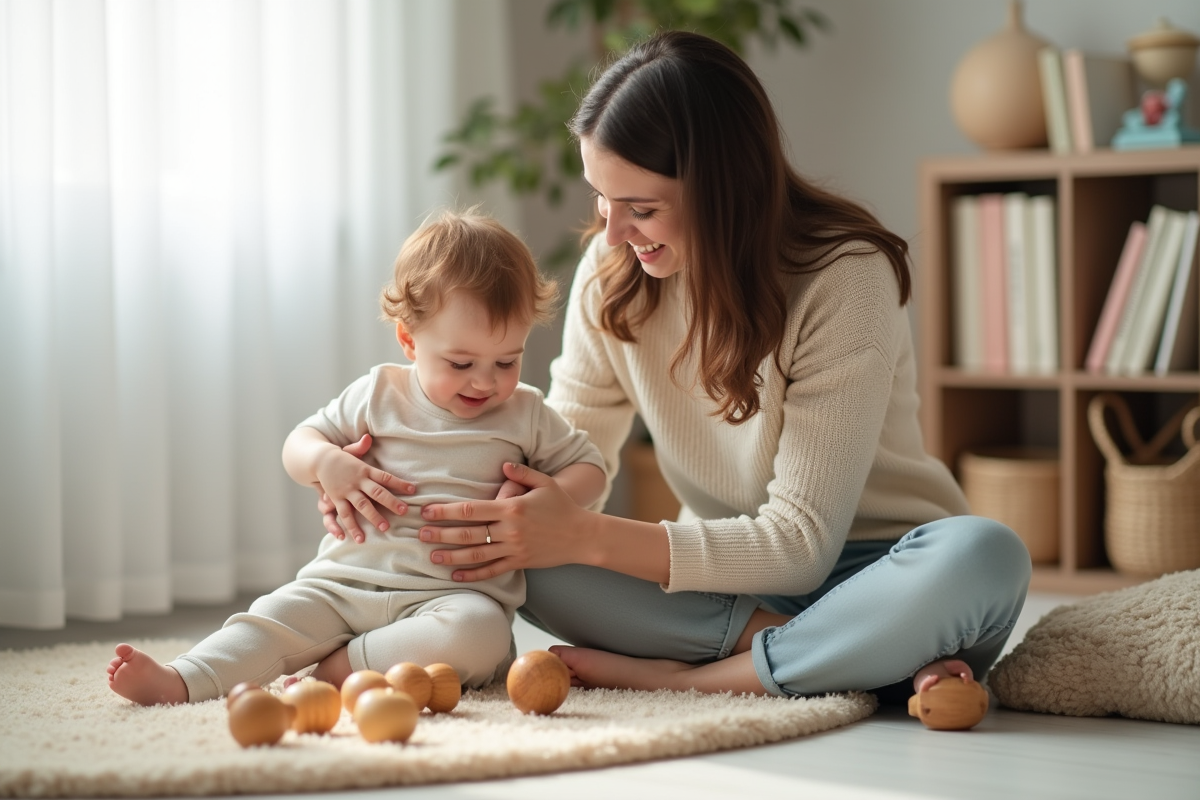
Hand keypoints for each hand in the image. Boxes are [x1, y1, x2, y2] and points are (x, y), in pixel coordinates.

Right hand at [314, 435, 414, 542]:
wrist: (318, 460)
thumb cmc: (341, 458)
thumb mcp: (351, 451)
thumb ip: (361, 447)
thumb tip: (368, 437)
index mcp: (364, 469)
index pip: (385, 476)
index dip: (399, 483)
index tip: (413, 489)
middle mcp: (357, 480)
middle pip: (377, 492)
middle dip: (391, 502)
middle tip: (404, 511)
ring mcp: (347, 491)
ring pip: (362, 506)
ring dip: (374, 517)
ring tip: (385, 528)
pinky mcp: (337, 499)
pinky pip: (345, 514)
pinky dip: (351, 527)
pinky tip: (359, 538)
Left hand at [418, 462, 594, 581]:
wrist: (583, 535)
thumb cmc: (563, 506)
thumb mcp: (545, 483)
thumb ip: (522, 472)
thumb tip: (503, 465)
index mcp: (512, 508)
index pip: (471, 510)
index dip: (446, 510)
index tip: (427, 510)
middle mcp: (510, 530)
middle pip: (468, 533)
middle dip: (441, 534)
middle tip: (420, 535)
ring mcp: (515, 548)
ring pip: (477, 555)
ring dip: (452, 557)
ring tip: (432, 557)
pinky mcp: (520, 562)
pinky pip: (493, 570)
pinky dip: (473, 574)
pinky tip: (456, 575)